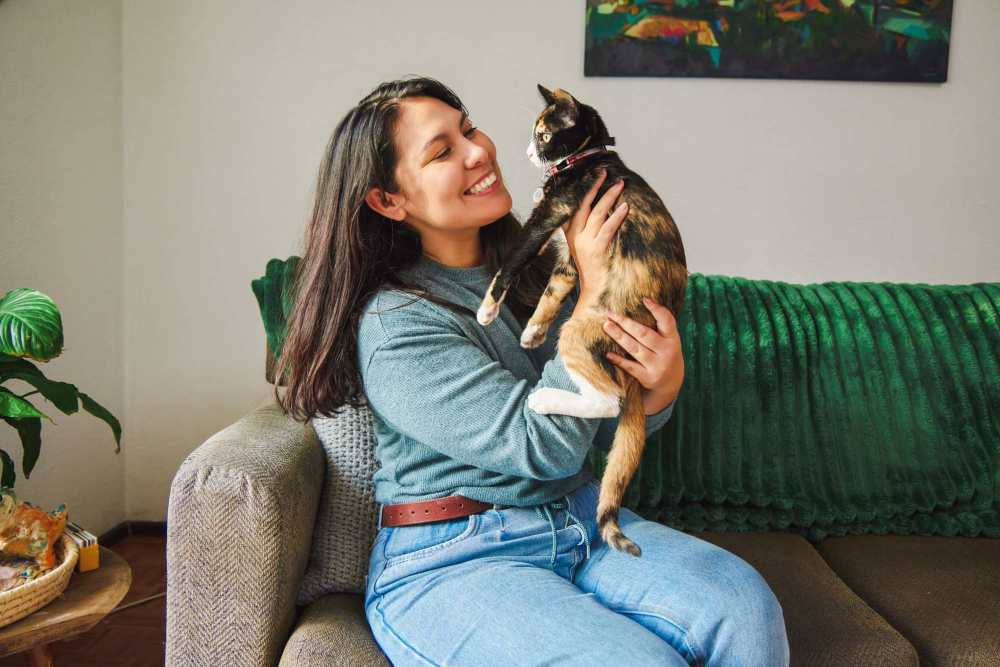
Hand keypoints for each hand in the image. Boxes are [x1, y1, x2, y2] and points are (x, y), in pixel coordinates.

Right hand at [563, 169, 627, 310]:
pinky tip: (625, 208)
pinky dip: (616, 217)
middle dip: (595, 187)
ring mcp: (585, 244)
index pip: (575, 206)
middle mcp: (575, 238)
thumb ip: (587, 231)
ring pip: (596, 214)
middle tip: (606, 174)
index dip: (584, 190)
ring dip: (608, 198)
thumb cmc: (593, 269)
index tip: (594, 176)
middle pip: (583, 206)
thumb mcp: (583, 248)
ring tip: (619, 186)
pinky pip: (607, 230)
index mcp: (571, 235)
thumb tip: (601, 210)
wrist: (593, 292)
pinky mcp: (596, 251)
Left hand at [602, 298, 683, 415]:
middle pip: (644, 334)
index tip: (644, 300)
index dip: (657, 310)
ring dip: (619, 336)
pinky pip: (630, 367)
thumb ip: (660, 326)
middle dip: (625, 322)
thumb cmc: (665, 354)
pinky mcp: (648, 378)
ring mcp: (657, 365)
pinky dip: (619, 360)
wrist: (670, 384)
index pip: (667, 321)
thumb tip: (642, 302)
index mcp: (673, 339)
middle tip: (610, 313)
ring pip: (635, 348)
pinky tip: (608, 353)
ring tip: (606, 326)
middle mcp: (667, 351)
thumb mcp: (669, 340)